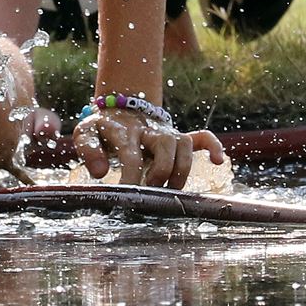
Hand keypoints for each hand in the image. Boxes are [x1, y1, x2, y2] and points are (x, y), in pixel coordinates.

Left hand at [73, 109, 226, 188]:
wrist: (120, 110)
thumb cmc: (102, 129)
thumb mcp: (86, 133)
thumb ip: (87, 149)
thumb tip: (99, 173)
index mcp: (125, 131)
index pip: (132, 155)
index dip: (132, 177)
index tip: (128, 196)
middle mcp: (149, 131)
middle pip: (166, 146)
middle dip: (160, 173)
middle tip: (150, 192)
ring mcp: (167, 133)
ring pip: (184, 145)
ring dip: (181, 170)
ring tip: (170, 190)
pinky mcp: (180, 137)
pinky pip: (202, 137)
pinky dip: (213, 146)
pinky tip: (219, 161)